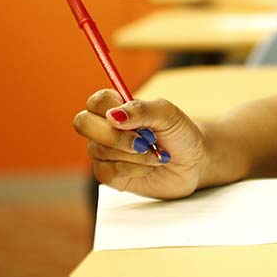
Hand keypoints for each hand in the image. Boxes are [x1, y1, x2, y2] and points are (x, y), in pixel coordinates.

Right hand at [73, 89, 204, 199]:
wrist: (193, 162)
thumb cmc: (179, 133)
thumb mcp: (169, 114)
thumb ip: (142, 110)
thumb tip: (113, 115)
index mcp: (118, 107)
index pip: (96, 101)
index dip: (107, 107)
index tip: (130, 118)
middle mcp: (105, 128)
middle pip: (83, 123)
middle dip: (116, 135)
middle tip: (145, 140)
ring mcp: (103, 152)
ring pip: (101, 150)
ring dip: (136, 154)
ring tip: (157, 153)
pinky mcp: (108, 175)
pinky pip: (108, 172)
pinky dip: (135, 168)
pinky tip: (149, 166)